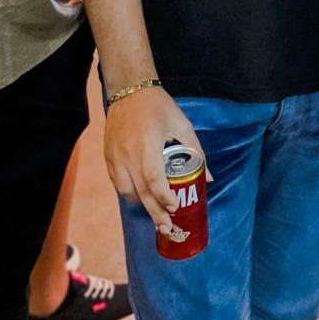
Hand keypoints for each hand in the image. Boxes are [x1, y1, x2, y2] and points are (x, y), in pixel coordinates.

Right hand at [104, 85, 208, 232]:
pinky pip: (118, 182)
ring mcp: (115, 156)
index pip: (153, 178)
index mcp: (147, 143)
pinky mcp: (108, 157)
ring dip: (141, 204)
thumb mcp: (182, 125)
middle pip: (140, 190)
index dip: (163, 196)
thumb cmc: (159, 107)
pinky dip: (130, 193)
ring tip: (156, 214)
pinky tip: (142, 198)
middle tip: (167, 228)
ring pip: (126, 190)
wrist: (129, 91)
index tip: (175, 207)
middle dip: (154, 212)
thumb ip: (197, 152)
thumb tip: (210, 178)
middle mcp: (128, 153)